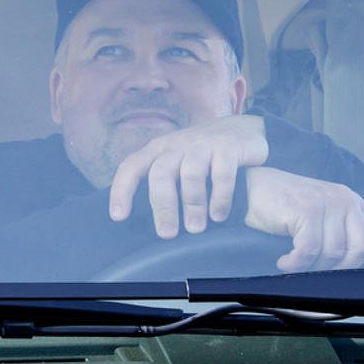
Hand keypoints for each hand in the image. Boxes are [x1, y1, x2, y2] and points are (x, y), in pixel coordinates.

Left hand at [108, 115, 267, 236]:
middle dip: (162, 206)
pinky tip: (218, 215)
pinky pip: (221, 174)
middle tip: (167, 234)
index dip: (121, 190)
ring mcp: (202, 143)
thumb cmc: (204, 154)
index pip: (131, 167)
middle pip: (160, 174)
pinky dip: (220, 197)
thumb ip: (163, 181)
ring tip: (195, 228)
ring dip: (192, 205)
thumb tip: (149, 220)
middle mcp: (176, 144)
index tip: (118, 217)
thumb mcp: (178, 161)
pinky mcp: (228, 146)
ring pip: (190, 174)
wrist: (245, 129)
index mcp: (158, 150)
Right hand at [242, 166, 363, 270]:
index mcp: (353, 203)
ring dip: (311, 267)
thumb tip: (353, 271)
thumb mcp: (320, 218)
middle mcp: (345, 200)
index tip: (355, 279)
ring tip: (293, 264)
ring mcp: (327, 203)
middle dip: (338, 270)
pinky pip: (309, 251)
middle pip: (362, 250)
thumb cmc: (281, 208)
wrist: (245, 189)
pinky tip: (284, 261)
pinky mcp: (307, 210)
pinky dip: (295, 263)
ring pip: (334, 253)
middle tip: (316, 272)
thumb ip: (341, 234)